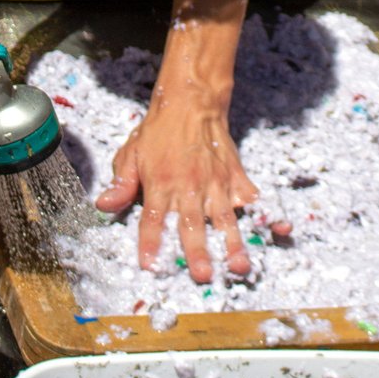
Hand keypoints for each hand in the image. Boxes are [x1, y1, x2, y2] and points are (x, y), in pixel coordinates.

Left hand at [97, 97, 280, 283]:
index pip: (152, 220)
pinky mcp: (235, 176)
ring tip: (240, 266)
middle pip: (191, 224)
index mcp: (160, 183)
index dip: (150, 243)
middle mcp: (189, 186)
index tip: (150, 265)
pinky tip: (275, 232)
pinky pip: (249, 199)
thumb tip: (103, 205)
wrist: (192, 102)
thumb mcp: (131, 153)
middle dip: (197, 252)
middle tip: (203, 275)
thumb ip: (121, 183)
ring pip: (224, 218)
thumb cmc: (159, 131)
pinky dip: (261, 215)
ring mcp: (216, 182)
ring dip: (233, 244)